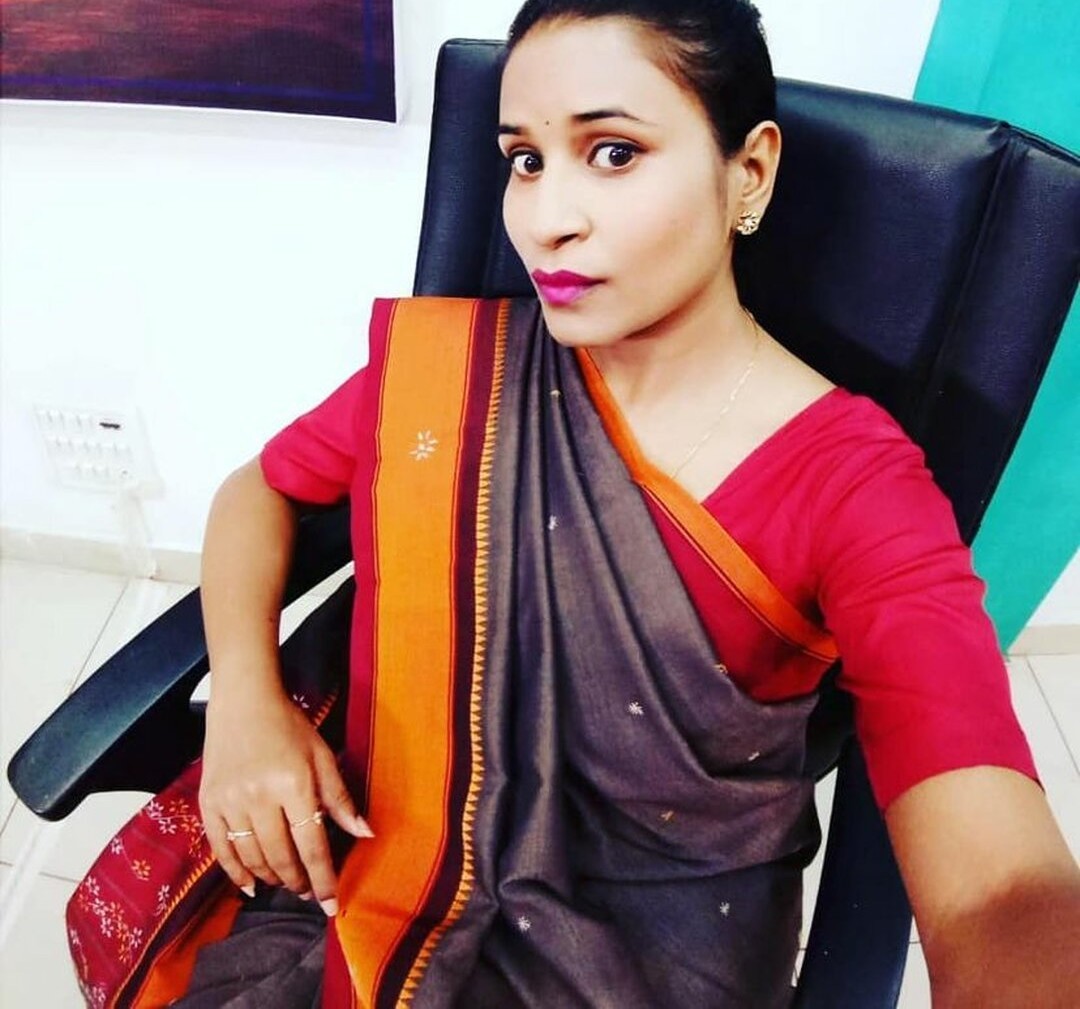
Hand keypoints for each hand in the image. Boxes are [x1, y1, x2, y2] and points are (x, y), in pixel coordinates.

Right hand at [199, 684, 372, 915]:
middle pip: (281, 856)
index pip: (312, 844)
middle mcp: (259, 796)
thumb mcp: (322, 756)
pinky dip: (236, 873)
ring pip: (253, 857)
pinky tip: (250, 885)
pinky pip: (221, 850)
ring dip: (272, 877)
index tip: (331, 904)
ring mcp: (230, 802)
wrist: (243, 702)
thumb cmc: (289, 726)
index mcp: (294, 784)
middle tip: (307, 891)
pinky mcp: (208, 804)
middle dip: (298, 881)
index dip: (323, 878)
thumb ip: (340, 798)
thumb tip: (365, 834)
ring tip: (286, 882)